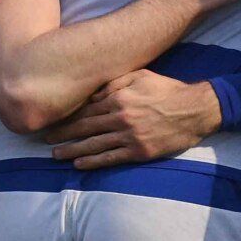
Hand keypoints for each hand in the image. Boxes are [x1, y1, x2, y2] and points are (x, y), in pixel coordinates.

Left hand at [44, 70, 222, 168]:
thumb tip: (93, 95)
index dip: (67, 117)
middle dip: (63, 134)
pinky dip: (93, 161)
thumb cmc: (167, 90)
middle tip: (45, 140)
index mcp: (118, 98)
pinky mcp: (139, 151)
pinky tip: (79, 164)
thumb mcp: (140, 76)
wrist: (195, 110)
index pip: (86, 110)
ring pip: (94, 145)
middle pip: (85, 128)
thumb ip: (115, 83)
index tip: (52, 121)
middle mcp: (120, 118)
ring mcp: (129, 136)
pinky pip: (111, 158)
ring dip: (72, 150)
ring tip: (56, 155)